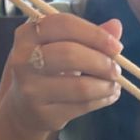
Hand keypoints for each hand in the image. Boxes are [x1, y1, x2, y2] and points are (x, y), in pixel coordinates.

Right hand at [3, 13, 123, 132]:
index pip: (64, 25)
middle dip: (101, 62)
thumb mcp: (62, 46)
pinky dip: (102, 100)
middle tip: (116, 70)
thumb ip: (88, 35)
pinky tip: (108, 96)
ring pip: (79, 86)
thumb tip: (116, 26)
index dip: (94, 34)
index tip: (116, 46)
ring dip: (105, 86)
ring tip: (115, 85)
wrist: (24, 108)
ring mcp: (31, 89)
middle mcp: (23, 60)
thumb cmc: (47, 70)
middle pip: (70, 54)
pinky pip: (81, 106)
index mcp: (27, 34)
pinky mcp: (43, 114)